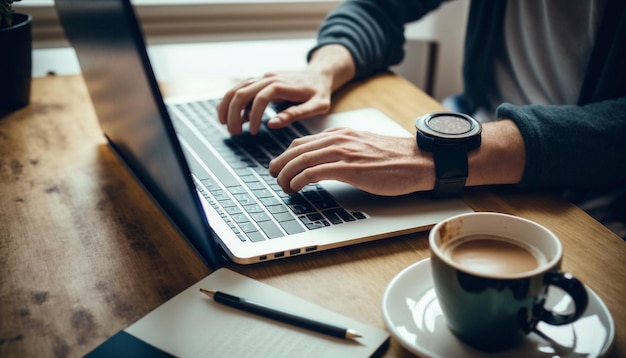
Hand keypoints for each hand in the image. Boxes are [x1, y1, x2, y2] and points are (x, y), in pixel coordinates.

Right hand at [217, 69, 332, 134]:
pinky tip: (235, 117)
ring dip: (228, 105)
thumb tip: (272, 124)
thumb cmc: (320, 92)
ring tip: (225, 124)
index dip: (254, 116)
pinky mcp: (262, 80)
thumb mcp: (317, 106)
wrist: (320, 74)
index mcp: (284, 85)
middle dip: (233, 112)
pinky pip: (242, 88)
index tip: (255, 133)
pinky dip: (234, 101)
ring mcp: (264, 78)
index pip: (261, 98)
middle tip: (234, 132)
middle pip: (243, 91)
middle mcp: (270, 78)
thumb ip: (295, 114)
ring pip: (238, 87)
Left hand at [268, 127, 435, 195]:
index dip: (286, 155)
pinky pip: (314, 172)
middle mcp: (339, 139)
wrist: (418, 161)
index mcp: (341, 133)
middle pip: (296, 149)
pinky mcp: (350, 168)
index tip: (280, 167)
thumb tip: (325, 164)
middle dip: (279, 164)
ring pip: (301, 159)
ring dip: (286, 174)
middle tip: (273, 177)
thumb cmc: (394, 158)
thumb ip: (343, 151)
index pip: (302, 141)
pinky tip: (296, 188)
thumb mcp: (363, 147)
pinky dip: (299, 180)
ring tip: (282, 185)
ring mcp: (344, 152)